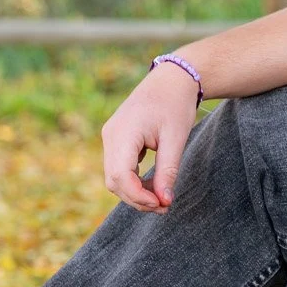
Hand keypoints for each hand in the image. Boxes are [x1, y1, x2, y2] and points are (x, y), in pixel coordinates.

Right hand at [100, 64, 201, 212]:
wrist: (171, 80)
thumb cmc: (175, 105)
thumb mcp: (175, 139)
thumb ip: (168, 171)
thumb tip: (165, 202)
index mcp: (123, 133)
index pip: (120, 176)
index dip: (139, 196)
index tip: (162, 204)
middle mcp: (110, 136)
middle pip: (114, 181)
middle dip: (137, 199)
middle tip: (165, 206)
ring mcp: (110, 137)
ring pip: (114, 177)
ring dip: (135, 192)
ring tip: (162, 198)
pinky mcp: (115, 139)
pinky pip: (118, 167)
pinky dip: (133, 181)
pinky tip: (154, 185)